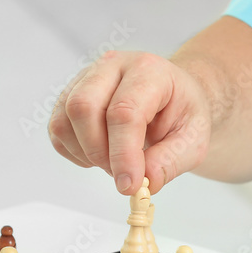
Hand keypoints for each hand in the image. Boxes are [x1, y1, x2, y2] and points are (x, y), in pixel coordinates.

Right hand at [48, 50, 211, 194]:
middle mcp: (112, 67)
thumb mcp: (193, 139)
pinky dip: (75, 152)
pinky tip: (100, 153)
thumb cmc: (182, 112)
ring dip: (86, 154)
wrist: (172, 96)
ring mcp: (86, 79)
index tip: (129, 186)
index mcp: (148, 71)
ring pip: (65, 121)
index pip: (124, 111)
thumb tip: (144, 182)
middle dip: (99, 153)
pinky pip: (57, 130)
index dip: (123, 154)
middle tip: (123, 174)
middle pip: (83, 107)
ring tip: (115, 161)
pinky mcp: (69, 96)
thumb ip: (170, 161)